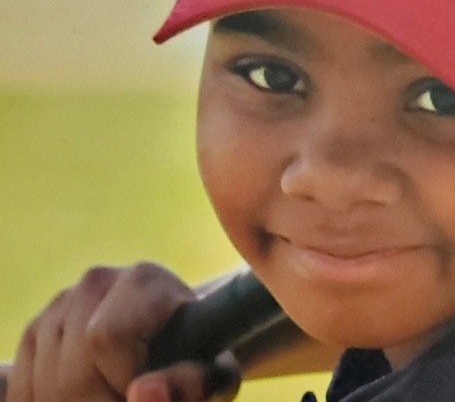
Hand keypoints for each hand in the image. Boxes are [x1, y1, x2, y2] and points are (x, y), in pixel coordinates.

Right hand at [5, 263, 239, 401]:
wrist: (178, 339)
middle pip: (73, 372)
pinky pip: (23, 388)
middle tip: (126, 401)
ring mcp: (60, 304)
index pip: (107, 337)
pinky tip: (89, 397)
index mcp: (144, 280)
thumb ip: (190, 383)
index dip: (123, 381)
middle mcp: (96, 282)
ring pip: (45, 384)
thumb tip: (143, 394)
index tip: (142, 392)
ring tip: (114, 397)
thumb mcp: (214, 373)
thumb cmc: (200, 358)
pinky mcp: (35, 331)